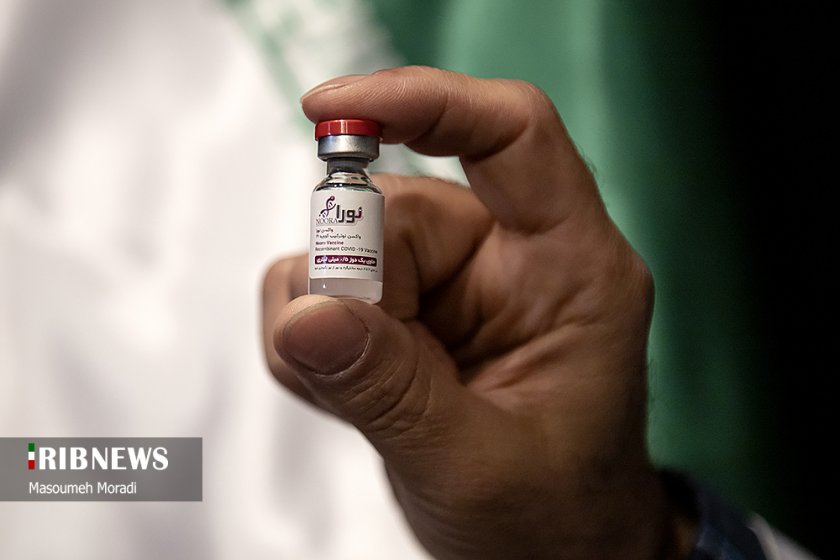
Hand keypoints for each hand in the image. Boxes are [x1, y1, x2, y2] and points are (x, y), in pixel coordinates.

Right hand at [262, 66, 686, 558]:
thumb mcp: (477, 465)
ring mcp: (452, 285)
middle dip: (351, 283)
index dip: (426, 102)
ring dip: (326, 322)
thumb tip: (305, 313)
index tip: (332, 110)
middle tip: (347, 361)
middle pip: (398, 208)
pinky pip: (327, 291)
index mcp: (568, 270)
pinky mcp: (407, 313)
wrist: (548, 557)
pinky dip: (312, 342)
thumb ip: (390, 391)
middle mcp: (508, 261)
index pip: (510, 135)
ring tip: (355, 402)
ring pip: (350, 249)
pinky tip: (344, 396)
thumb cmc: (554, 518)